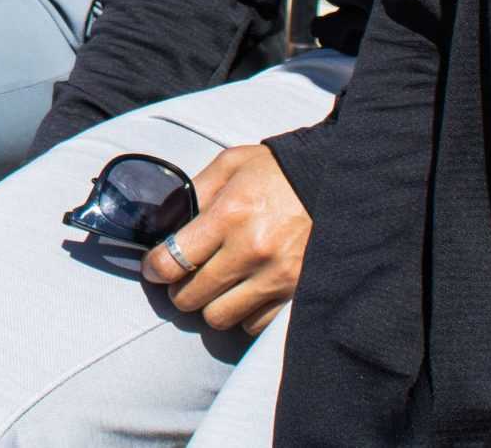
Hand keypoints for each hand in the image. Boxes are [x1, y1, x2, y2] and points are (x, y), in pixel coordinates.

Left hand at [140, 144, 310, 334]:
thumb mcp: (231, 165)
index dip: (154, 269)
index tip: (154, 269)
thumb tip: (163, 221)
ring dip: (209, 305)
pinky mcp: (296, 294)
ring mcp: (276, 277)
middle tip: (184, 277)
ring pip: (219, 317)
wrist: (336, 182)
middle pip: (191, 296)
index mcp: (229, 215)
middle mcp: (251, 251)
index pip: (173, 260)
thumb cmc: (278, 171)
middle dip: (179, 288)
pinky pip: (254, 325)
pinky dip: (243, 313)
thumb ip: (194, 192)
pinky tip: (243, 293)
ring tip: (214, 287)